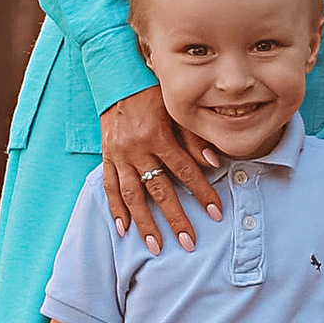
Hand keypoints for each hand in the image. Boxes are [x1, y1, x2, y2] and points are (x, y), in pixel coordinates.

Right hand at [98, 85, 214, 253]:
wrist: (118, 76)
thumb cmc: (154, 92)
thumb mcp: (177, 108)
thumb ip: (193, 137)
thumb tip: (213, 162)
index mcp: (157, 135)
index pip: (184, 171)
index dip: (202, 192)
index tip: (216, 212)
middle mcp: (136, 149)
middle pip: (159, 190)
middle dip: (175, 218)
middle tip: (189, 242)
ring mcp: (119, 154)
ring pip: (132, 195)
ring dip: (144, 223)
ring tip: (156, 246)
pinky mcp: (107, 155)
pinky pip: (110, 186)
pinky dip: (116, 208)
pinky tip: (124, 228)